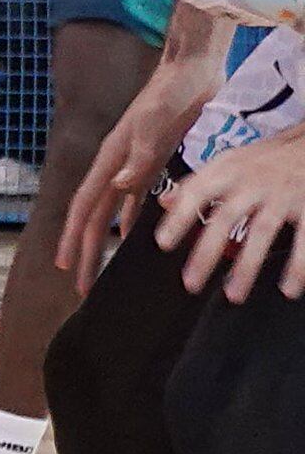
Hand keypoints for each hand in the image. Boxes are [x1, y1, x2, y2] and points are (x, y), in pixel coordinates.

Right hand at [62, 55, 224, 278]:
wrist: (192, 70)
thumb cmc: (170, 94)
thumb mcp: (154, 125)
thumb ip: (138, 157)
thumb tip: (119, 189)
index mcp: (110, 160)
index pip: (84, 207)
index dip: (73, 237)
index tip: (65, 265)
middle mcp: (116, 167)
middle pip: (94, 218)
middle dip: (85, 252)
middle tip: (82, 286)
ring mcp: (133, 166)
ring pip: (111, 213)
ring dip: (103, 242)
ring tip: (99, 269)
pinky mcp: (153, 162)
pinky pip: (135, 201)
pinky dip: (129, 221)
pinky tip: (129, 237)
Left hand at [160, 132, 304, 300]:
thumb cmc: (265, 159)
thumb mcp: (228, 163)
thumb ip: (197, 184)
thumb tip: (165, 202)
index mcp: (228, 171)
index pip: (195, 193)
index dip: (178, 217)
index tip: (164, 243)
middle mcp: (253, 183)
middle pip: (225, 218)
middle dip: (206, 253)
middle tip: (192, 283)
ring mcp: (282, 195)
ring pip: (262, 232)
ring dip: (247, 267)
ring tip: (233, 295)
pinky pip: (304, 239)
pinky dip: (297, 266)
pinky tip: (288, 288)